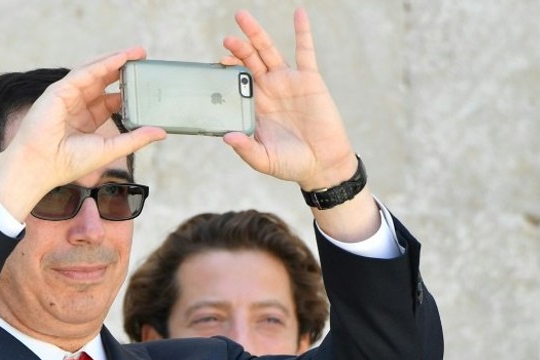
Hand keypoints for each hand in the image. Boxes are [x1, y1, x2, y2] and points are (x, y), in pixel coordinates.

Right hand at [0, 47, 166, 219]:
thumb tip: (161, 132)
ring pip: (94, 71)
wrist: (41, 166)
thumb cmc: (69, 162)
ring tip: (135, 52)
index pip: (110, 99)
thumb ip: (136, 139)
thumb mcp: (111, 148)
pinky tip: (119, 59)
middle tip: (143, 56)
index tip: (146, 83)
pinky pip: (84, 73)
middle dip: (123, 68)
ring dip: (115, 60)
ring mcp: (67, 96)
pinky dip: (102, 64)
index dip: (127, 89)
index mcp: (87, 119)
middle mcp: (77, 105)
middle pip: (103, 80)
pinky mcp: (59, 91)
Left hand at [221, 9, 356, 190]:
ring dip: (257, 34)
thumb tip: (227, 137)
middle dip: (237, 48)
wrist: (322, 165)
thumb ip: (245, 149)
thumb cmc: (292, 164)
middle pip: (249, 62)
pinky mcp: (309, 80)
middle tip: (226, 37)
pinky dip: (303, 32)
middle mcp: (268, 91)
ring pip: (269, 52)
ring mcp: (288, 83)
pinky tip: (299, 13)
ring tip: (242, 17)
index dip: (227, 71)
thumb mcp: (264, 160)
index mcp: (254, 107)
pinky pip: (305, 51)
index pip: (235, 83)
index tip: (217, 63)